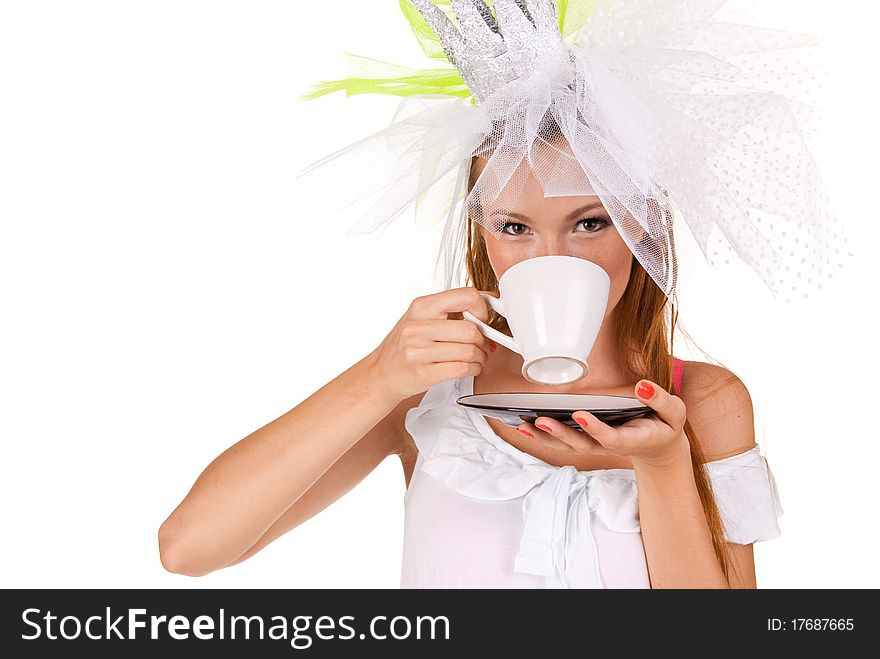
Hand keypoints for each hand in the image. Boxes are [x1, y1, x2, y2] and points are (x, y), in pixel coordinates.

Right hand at [369, 287, 493, 401]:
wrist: (382, 373)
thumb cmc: (405, 344)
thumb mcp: (422, 318)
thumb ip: (451, 308)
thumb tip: (489, 300)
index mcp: (421, 306)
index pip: (466, 296)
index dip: (481, 309)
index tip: (482, 319)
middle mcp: (417, 327)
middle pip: (470, 329)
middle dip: (482, 339)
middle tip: (481, 343)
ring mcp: (418, 351)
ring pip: (469, 351)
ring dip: (480, 357)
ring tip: (476, 357)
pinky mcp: (424, 373)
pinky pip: (462, 369)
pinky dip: (474, 369)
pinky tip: (470, 367)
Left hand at [518, 379, 690, 470]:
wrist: (659, 448)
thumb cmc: (665, 426)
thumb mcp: (674, 412)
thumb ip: (661, 400)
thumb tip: (643, 386)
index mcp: (632, 439)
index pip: (612, 437)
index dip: (596, 429)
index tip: (581, 415)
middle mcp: (610, 445)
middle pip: (582, 444)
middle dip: (561, 434)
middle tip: (542, 420)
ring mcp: (596, 445)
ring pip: (568, 446)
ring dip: (545, 437)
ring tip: (524, 425)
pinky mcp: (586, 441)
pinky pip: (562, 442)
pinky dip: (543, 435)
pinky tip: (524, 426)